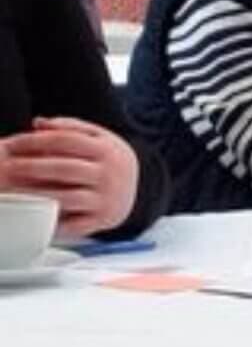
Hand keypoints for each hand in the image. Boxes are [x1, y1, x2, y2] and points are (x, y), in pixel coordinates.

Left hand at [0, 117, 138, 236]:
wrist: (143, 187)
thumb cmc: (110, 161)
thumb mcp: (100, 138)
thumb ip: (70, 127)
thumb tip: (38, 123)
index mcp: (106, 149)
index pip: (66, 140)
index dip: (35, 141)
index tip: (12, 143)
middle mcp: (108, 173)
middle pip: (64, 168)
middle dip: (30, 167)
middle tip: (6, 167)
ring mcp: (105, 198)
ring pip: (66, 197)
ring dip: (35, 195)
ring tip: (12, 192)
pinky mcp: (101, 220)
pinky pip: (73, 224)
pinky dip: (52, 221)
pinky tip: (33, 215)